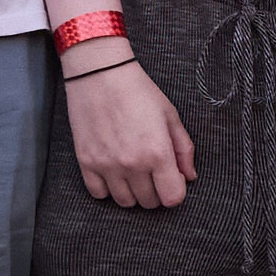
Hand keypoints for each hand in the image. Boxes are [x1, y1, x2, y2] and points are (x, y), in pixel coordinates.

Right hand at [66, 56, 196, 208]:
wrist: (99, 73)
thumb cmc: (136, 90)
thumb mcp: (170, 115)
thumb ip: (184, 149)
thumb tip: (189, 175)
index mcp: (157, 152)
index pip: (172, 198)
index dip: (176, 190)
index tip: (173, 177)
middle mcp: (132, 164)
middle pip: (150, 202)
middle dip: (156, 190)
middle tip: (153, 171)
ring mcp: (106, 165)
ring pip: (125, 202)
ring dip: (133, 191)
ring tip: (134, 171)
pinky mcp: (86, 162)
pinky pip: (99, 194)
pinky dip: (108, 188)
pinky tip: (114, 171)